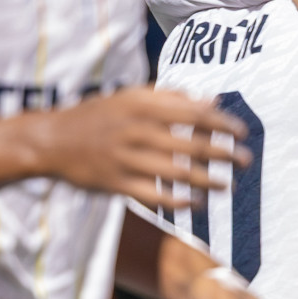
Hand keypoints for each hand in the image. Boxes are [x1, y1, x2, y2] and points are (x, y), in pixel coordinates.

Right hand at [31, 88, 249, 210]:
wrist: (51, 139)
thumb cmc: (100, 114)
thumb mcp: (132, 96)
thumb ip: (173, 97)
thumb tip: (213, 100)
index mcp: (144, 105)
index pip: (195, 113)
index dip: (224, 124)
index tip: (243, 132)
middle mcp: (137, 130)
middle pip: (192, 145)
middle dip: (224, 154)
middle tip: (246, 161)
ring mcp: (126, 158)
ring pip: (177, 172)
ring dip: (207, 180)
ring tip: (226, 185)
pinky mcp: (116, 183)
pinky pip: (155, 195)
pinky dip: (179, 200)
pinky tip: (196, 202)